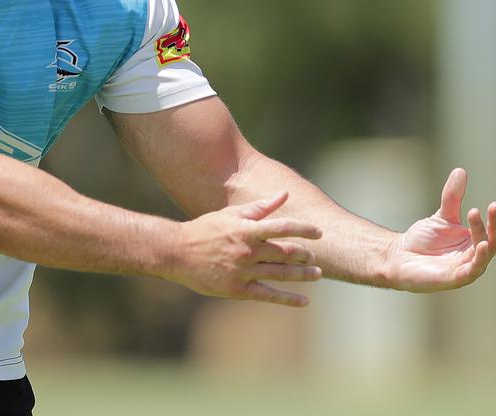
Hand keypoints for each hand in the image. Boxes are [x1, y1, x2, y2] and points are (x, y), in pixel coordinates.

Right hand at [168, 192, 322, 306]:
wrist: (177, 253)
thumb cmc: (205, 229)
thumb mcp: (232, 215)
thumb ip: (260, 207)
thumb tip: (284, 194)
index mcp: (246, 230)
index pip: (282, 227)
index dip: (303, 230)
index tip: (319, 232)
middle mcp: (247, 251)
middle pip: (285, 253)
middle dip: (304, 255)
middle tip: (314, 257)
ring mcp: (243, 272)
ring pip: (280, 274)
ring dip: (302, 275)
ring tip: (318, 274)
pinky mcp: (238, 290)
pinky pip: (268, 295)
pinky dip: (288, 299)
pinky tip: (304, 301)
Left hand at [386, 168, 495, 292]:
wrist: (398, 257)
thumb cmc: (423, 241)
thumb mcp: (442, 216)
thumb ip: (453, 197)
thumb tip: (461, 170)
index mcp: (479, 241)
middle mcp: (477, 255)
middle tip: (494, 204)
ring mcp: (467, 269)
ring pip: (484, 251)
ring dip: (484, 234)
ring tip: (476, 214)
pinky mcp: (454, 279)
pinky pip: (471, 271)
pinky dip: (478, 259)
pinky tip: (480, 246)